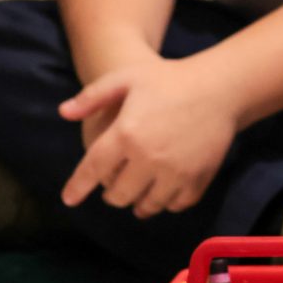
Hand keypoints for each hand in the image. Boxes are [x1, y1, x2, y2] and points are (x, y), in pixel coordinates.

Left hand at [57, 57, 239, 215]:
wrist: (219, 87)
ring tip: (137, 194)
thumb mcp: (127, 77)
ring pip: (146, 205)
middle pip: (118, 194)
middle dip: (111, 194)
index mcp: (126, 133)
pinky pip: (175, 204)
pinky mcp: (197, 179)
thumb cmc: (169, 79)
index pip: (93, 169)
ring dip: (137, 203)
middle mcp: (148, 157)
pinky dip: (165, 203)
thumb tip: (63, 113)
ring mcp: (175, 172)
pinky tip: (162, 193)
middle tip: (112, 188)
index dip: (78, 187)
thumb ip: (92, 95)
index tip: (69, 200)